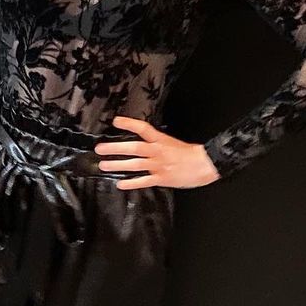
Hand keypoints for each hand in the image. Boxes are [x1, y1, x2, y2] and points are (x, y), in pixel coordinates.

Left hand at [94, 116, 220, 188]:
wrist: (205, 164)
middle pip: (134, 148)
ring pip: (135, 164)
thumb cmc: (190, 154)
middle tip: (100, 149)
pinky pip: (143, 181)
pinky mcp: (162, 179)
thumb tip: (142, 142)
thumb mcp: (172, 143)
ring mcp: (159, 166)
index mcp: (161, 140)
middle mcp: (158, 152)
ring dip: (118, 165)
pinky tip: (120, 184)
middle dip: (115, 148)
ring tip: (104, 165)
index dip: (129, 124)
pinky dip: (131, 183)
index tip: (116, 121)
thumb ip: (157, 144)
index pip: (143, 129)